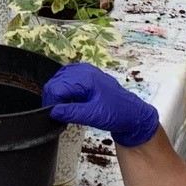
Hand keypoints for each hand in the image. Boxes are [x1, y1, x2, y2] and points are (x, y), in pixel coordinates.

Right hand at [42, 62, 158, 147]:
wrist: (133, 114)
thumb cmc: (116, 113)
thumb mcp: (93, 115)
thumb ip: (71, 112)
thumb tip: (52, 111)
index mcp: (85, 78)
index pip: (56, 87)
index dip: (51, 102)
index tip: (54, 116)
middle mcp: (84, 70)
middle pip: (56, 81)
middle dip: (53, 98)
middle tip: (58, 115)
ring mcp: (85, 71)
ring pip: (60, 79)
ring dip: (58, 94)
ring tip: (64, 109)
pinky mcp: (87, 75)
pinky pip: (67, 78)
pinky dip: (64, 89)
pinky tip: (68, 100)